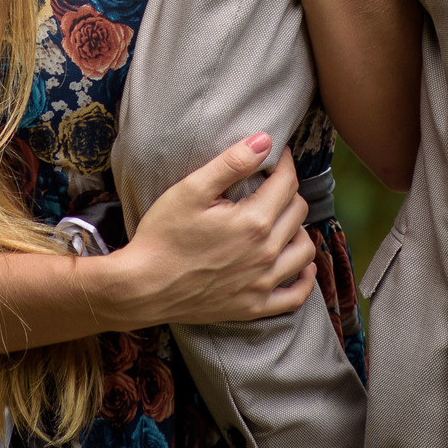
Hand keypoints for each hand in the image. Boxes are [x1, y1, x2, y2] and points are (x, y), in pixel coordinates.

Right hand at [112, 133, 318, 327]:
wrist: (143, 287)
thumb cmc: (162, 236)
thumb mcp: (191, 189)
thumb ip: (231, 162)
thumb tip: (265, 140)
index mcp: (254, 221)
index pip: (286, 183)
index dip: (285, 163)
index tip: (278, 155)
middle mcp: (266, 253)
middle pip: (298, 213)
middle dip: (289, 191)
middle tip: (272, 184)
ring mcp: (262, 283)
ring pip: (304, 250)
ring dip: (299, 229)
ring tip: (282, 219)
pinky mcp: (253, 306)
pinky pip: (295, 296)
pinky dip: (305, 279)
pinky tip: (300, 266)